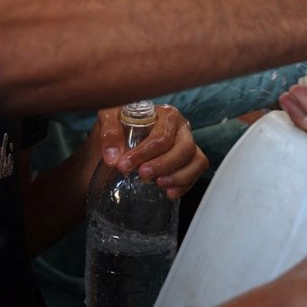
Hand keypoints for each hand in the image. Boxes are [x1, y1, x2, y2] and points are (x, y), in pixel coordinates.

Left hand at [92, 105, 207, 198]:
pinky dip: (186, 184)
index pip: (161, 136)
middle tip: (143, 175)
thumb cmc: (117, 127)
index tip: (124, 166)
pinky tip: (169, 192)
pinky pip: (198, 170)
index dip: (144, 153)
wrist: (118, 141)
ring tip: (158, 184)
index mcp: (164, 114)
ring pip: (197, 159)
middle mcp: (180, 126)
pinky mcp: (190, 159)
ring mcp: (188, 143)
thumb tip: (114, 158)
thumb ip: (109, 132)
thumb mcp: (108, 120)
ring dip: (179, 176)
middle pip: (185, 148)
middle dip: (164, 165)